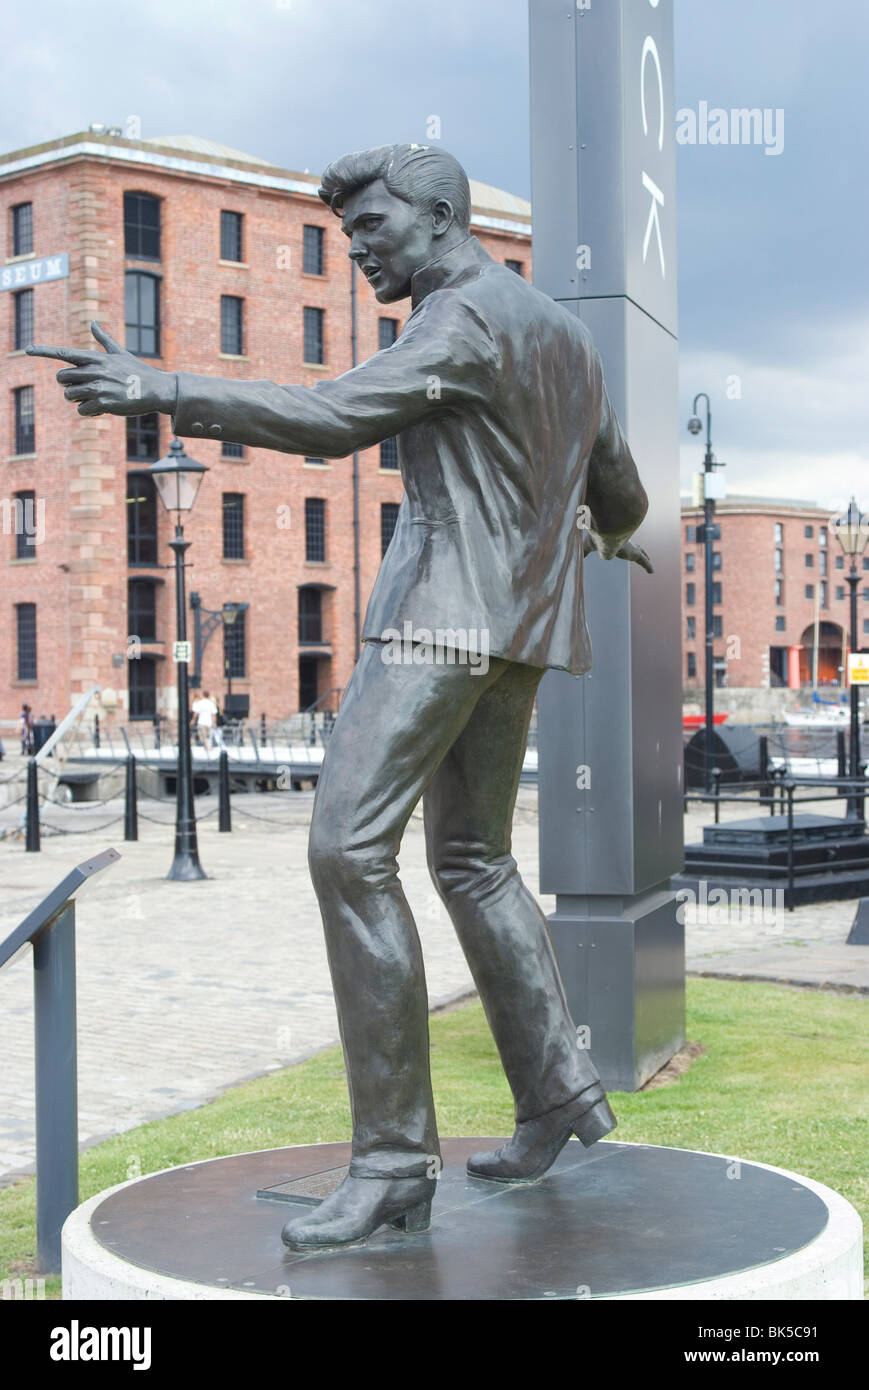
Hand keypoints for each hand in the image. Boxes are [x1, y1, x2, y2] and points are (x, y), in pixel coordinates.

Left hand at [26, 321, 174, 416]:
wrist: (156, 390)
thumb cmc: (138, 371)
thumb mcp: (120, 353)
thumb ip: (103, 339)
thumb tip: (93, 323)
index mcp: (96, 357)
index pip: (65, 353)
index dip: (44, 351)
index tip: (28, 349)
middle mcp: (95, 370)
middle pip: (62, 377)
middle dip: (67, 384)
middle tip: (79, 387)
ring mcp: (99, 387)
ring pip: (69, 395)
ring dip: (77, 399)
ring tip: (92, 398)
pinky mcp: (104, 402)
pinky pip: (82, 409)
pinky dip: (88, 410)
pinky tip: (101, 407)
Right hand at [582, 529, 653, 572]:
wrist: (604, 536)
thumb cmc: (596, 538)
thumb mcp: (587, 546)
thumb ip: (582, 552)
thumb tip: (572, 558)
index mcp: (614, 540)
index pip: (618, 542)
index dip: (620, 545)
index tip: (620, 547)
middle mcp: (624, 542)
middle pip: (632, 546)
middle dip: (636, 548)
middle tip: (639, 551)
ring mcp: (631, 548)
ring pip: (640, 552)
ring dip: (644, 556)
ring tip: (649, 562)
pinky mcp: (635, 554)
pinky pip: (643, 561)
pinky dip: (648, 566)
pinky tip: (652, 571)